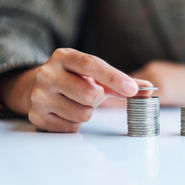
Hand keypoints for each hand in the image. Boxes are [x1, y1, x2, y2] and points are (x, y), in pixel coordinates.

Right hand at [0, 48, 152, 131]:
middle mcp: (47, 74)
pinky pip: (72, 127)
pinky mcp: (37, 116)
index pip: (92, 65)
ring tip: (77, 102)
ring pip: (83, 114)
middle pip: (90, 94)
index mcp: (64, 57)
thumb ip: (121, 80)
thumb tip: (148, 89)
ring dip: (88, 111)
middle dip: (98, 98)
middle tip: (91, 94)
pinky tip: (67, 112)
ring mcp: (39, 96)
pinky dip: (75, 122)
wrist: (36, 86)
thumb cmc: (74, 78)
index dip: (115, 78)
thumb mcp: (94, 73)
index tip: (133, 89)